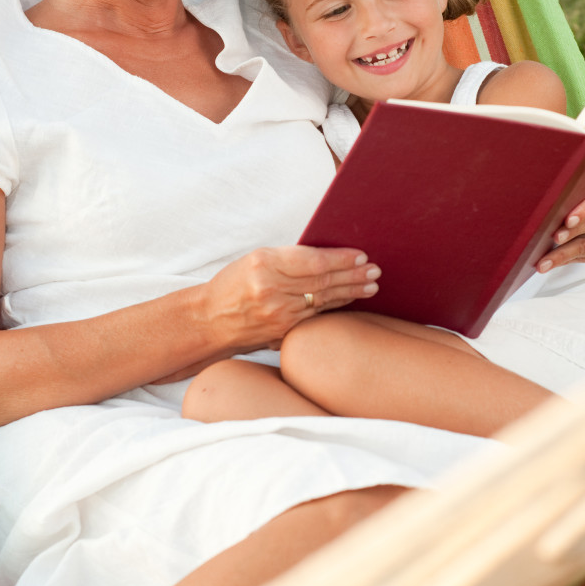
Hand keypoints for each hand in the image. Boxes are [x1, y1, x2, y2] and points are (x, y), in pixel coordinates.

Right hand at [201, 245, 380, 354]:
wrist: (209, 320)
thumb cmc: (232, 284)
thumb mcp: (255, 260)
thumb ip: (288, 258)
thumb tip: (327, 256)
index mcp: (264, 264)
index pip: (313, 260)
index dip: (341, 258)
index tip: (360, 255)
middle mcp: (272, 289)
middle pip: (323, 281)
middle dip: (353, 275)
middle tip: (375, 270)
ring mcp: (278, 313)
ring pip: (323, 299)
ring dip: (351, 291)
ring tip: (371, 284)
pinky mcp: (282, 331)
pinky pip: (315, 314)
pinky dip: (335, 305)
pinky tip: (349, 299)